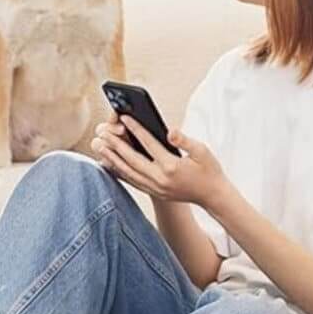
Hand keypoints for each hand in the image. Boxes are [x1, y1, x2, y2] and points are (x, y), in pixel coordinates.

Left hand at [91, 112, 227, 207]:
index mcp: (172, 166)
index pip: (148, 144)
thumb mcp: (202, 151)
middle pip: (132, 159)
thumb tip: (170, 131)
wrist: (212, 196)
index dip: (136, 129)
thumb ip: (185, 140)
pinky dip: (119, 172)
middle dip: (116, 144)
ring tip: (100, 146)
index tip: (124, 117)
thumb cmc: (209, 170)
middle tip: (102, 132)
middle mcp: (160, 178)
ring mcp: (155, 187)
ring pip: (128, 171)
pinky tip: (110, 163)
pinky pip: (132, 181)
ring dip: (112, 158)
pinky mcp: (154, 192)